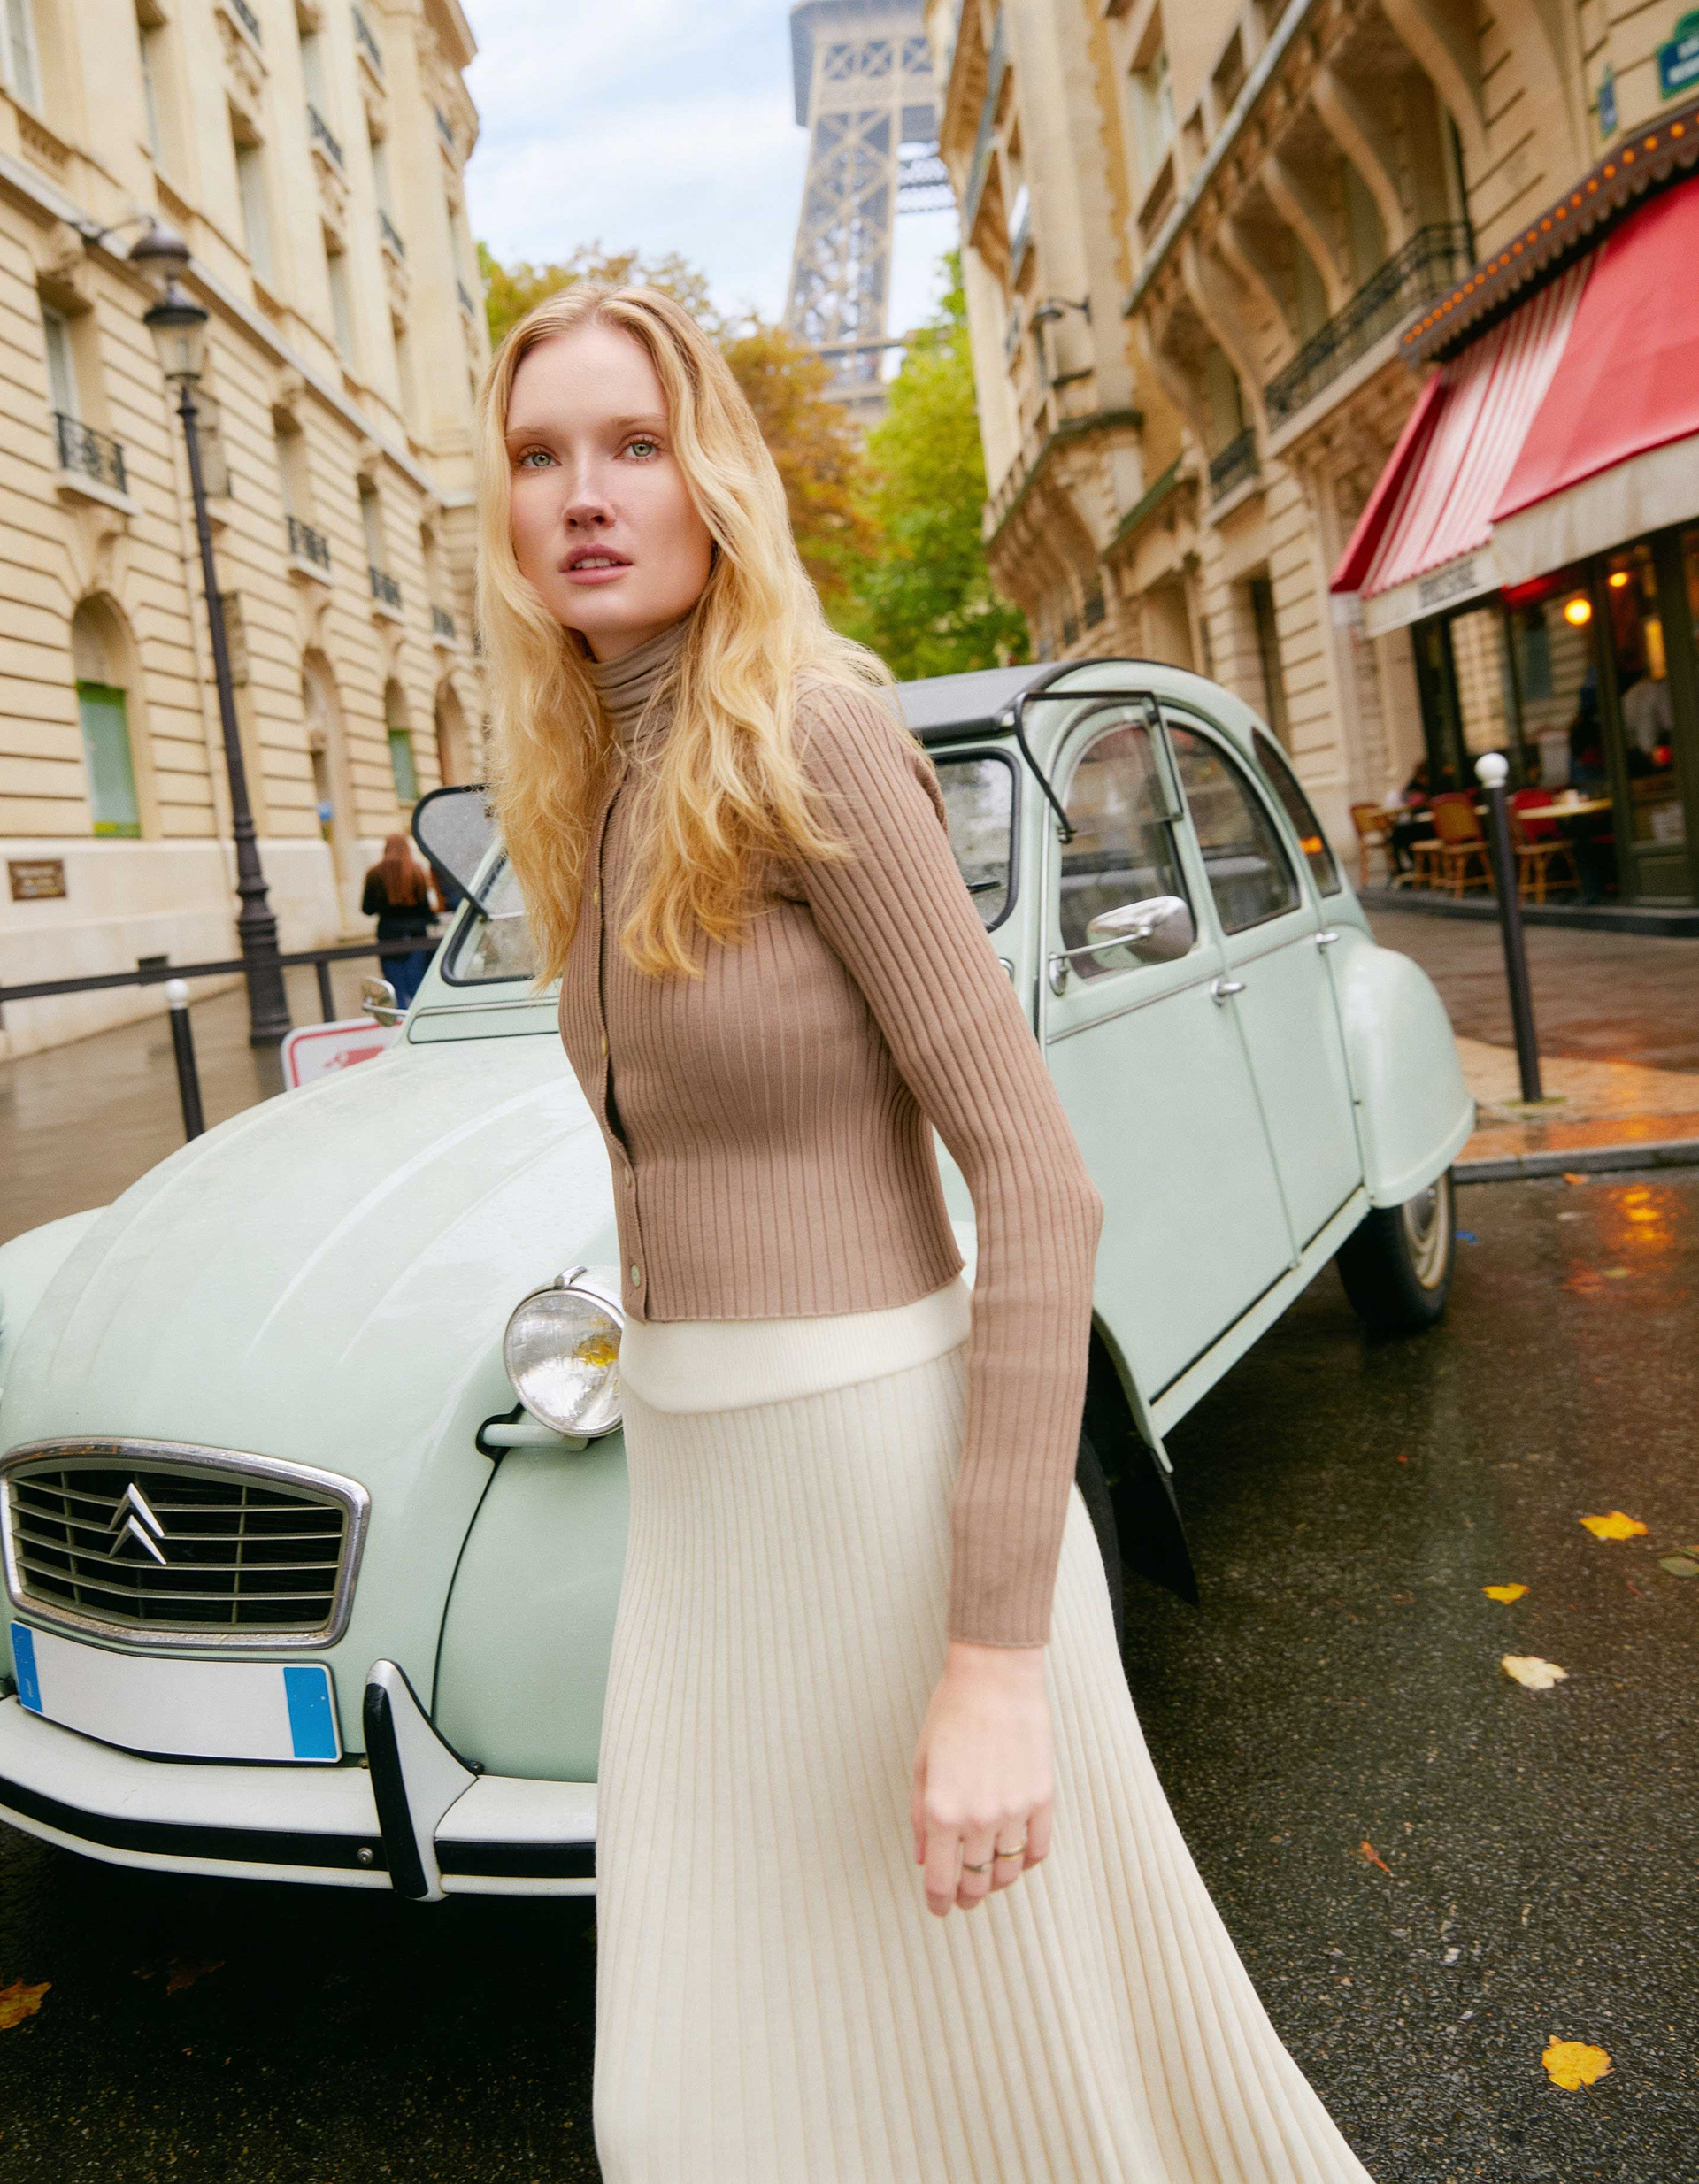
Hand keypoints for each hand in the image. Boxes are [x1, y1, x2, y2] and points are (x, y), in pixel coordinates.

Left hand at [910, 1640, 1052, 1916]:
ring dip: (996, 1883)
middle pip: (975, 1883)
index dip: (939, 1903)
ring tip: (988, 1878)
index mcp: (942, 1812)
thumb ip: (919, 1816)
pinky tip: (1016, 1855)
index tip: (939, 1909)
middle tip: (962, 1897)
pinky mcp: (1042, 1800)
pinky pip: (1037, 1850)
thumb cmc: (951, 1714)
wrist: (996, 1679)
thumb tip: (924, 1859)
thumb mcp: (922, 1764)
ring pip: (1008, 1872)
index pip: (942, 1881)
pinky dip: (1026, 1861)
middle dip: (966, 1897)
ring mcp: (1014, 1812)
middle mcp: (978, 1819)